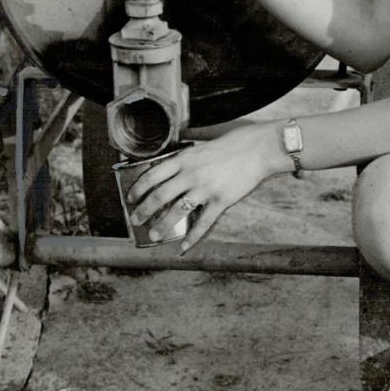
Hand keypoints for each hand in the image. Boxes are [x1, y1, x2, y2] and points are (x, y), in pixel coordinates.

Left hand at [124, 124, 286, 250]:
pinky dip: (192, 237)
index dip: (138, 188)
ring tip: (154, 235)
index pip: (152, 175)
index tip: (131, 197)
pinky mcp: (221, 201)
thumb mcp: (203, 144)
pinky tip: (184, 246)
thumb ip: (187, 156)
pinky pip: (203, 223)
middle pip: (159, 196)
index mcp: (184, 159)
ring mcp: (206, 189)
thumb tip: (173, 161)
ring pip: (176, 211)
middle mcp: (191, 174)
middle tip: (135, 220)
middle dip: (143, 211)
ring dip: (162, 225)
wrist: (259, 149)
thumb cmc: (233, 143)